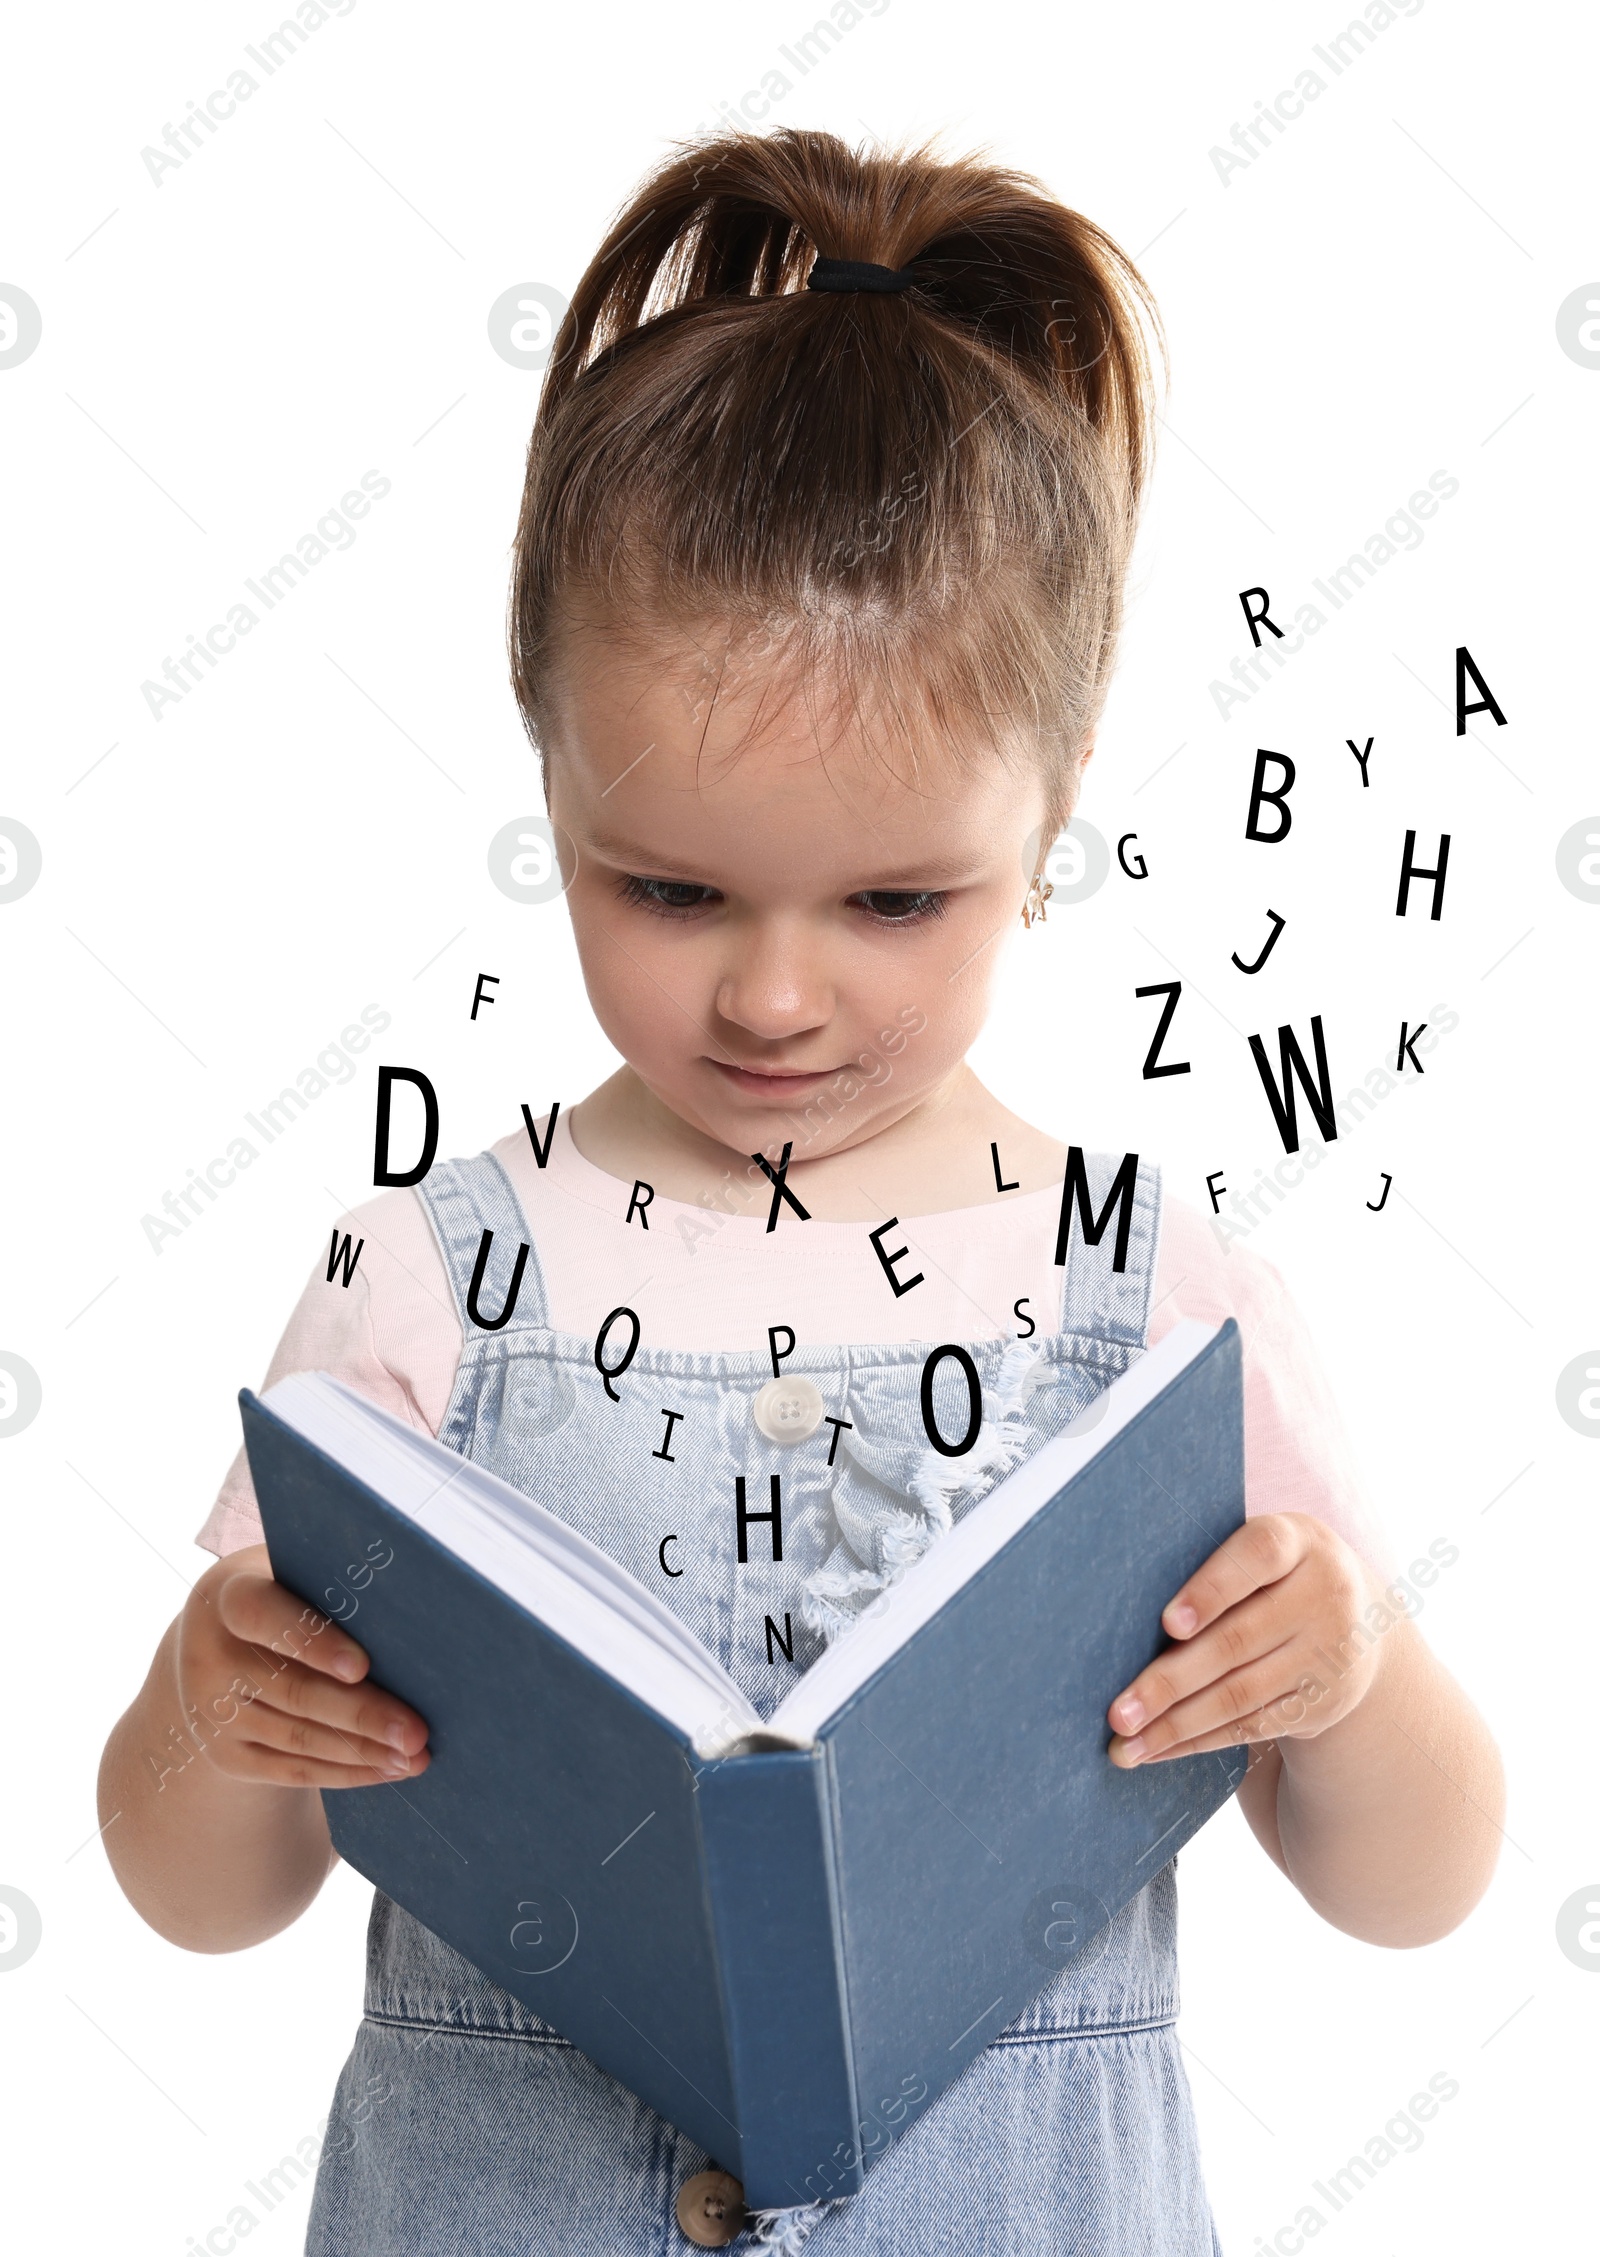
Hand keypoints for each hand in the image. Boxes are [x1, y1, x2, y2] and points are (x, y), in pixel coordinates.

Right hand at [174, 1543, 429, 1789]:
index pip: (263, 1616)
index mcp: (228, 1599)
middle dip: (362, 1715)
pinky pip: (291, 1771)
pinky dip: (345, 1773)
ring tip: (413, 1756)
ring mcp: (212, 1713)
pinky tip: (387, 1769)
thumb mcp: (293, 1575)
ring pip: (299, 1738)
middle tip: (416, 1732)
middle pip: (294, 1691)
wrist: (214, 1640)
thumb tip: (407, 1623)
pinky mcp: (225, 1755)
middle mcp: (209, 1659)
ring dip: (362, 1752)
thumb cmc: (283, 1595)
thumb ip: (333, 1592)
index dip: (312, 1641)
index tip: (363, 1666)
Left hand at [1107, 1513, 1384, 1766]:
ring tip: (1123, 1745)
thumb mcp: (1259, 1549)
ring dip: (1175, 1726)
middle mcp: (1323, 1596)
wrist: (1360, 1620)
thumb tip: (1122, 1608)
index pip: (1257, 1557)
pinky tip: (1156, 1751)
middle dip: (1169, 1682)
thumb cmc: (1270, 1572)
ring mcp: (1328, 1655)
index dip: (1211, 1590)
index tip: (1168, 1624)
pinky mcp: (1322, 1702)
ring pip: (1240, 1695)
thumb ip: (1210, 1565)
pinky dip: (1198, 1741)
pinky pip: (1252, 1725)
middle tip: (1117, 1712)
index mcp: (1298, 1542)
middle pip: (1236, 1641)